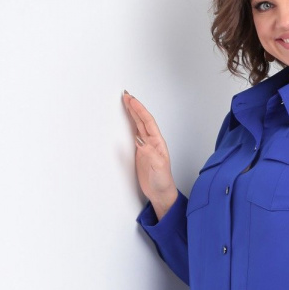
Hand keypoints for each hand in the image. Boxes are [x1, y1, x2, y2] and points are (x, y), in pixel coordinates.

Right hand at [122, 90, 177, 211]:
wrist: (161, 194)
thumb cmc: (163, 182)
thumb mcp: (158, 168)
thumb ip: (150, 154)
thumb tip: (140, 141)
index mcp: (157, 143)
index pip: (147, 122)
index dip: (139, 110)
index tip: (131, 100)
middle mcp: (152, 143)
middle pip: (142, 120)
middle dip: (134, 107)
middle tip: (125, 96)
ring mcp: (146, 147)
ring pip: (138, 126)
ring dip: (132, 114)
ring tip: (126, 103)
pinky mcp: (140, 154)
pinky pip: (134, 135)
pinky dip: (129, 126)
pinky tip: (126, 122)